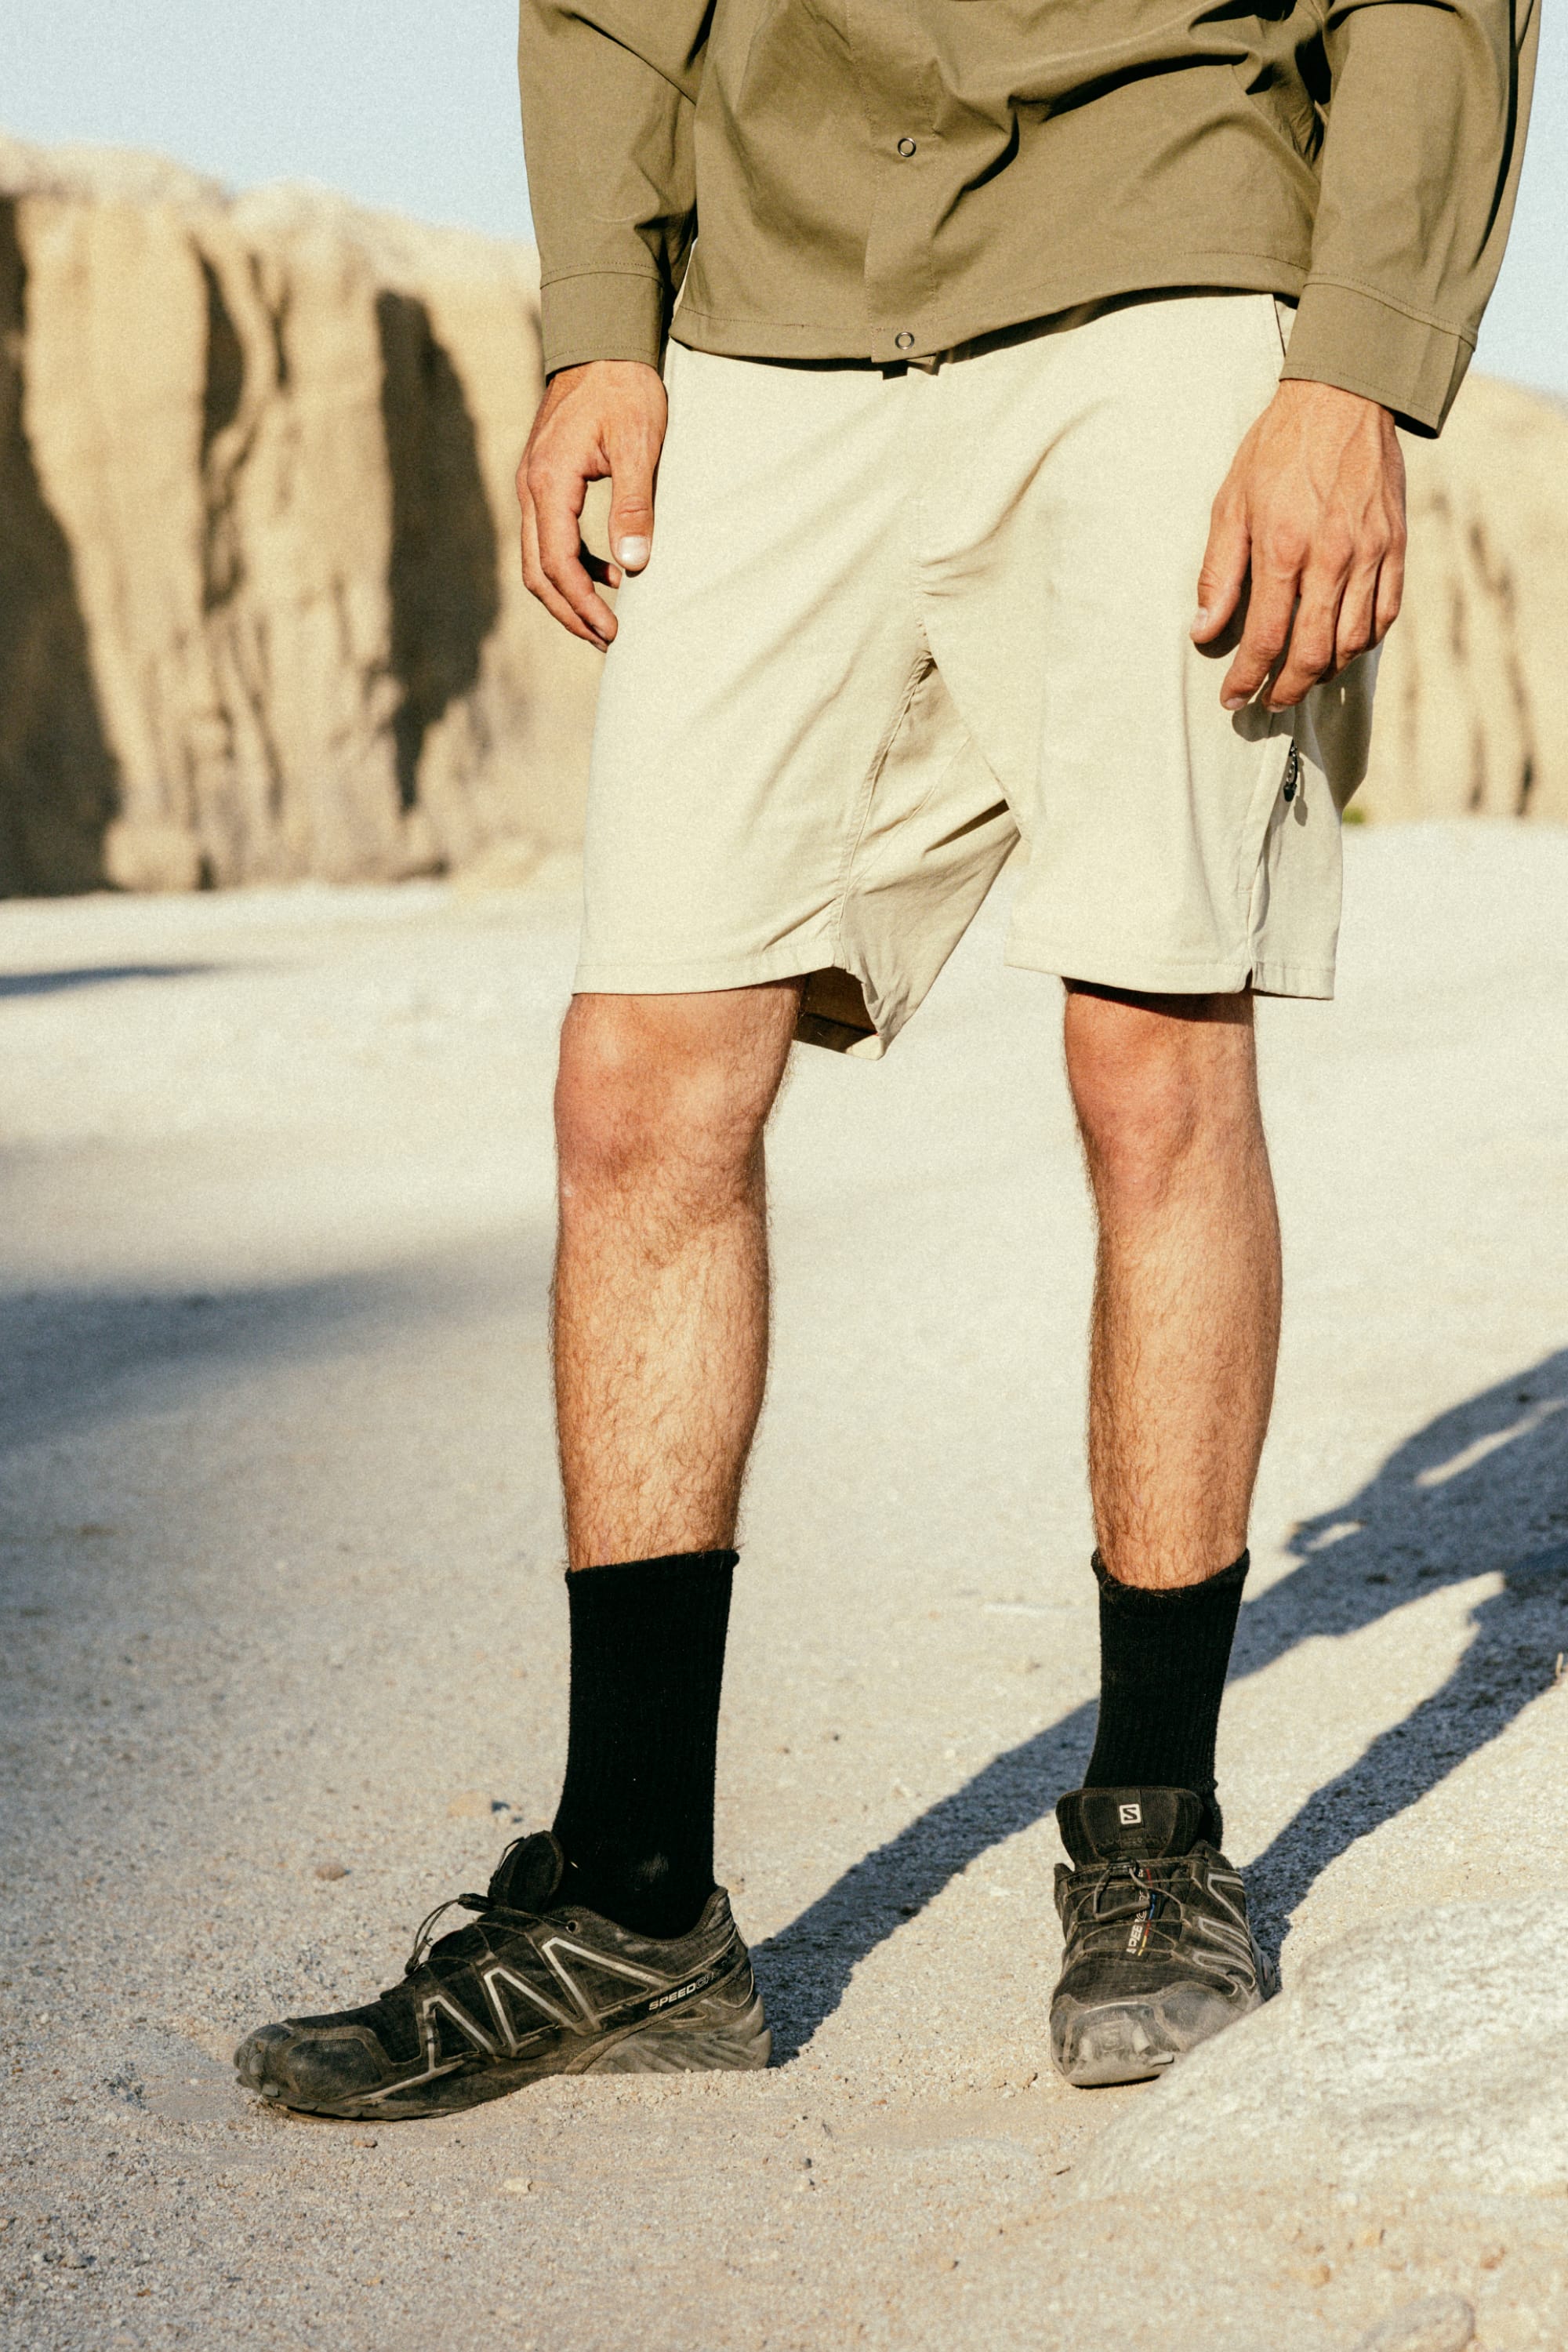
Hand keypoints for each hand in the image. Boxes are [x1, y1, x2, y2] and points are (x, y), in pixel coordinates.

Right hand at [517, 360, 667, 647]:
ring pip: (539, 558)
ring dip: (570, 594)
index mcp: (548, 481)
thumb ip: (633, 504)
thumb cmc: (625, 388)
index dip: (582, 605)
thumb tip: (632, 565)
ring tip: (608, 620)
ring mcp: (534, 484)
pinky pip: (549, 537)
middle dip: (571, 612)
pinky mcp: (545, 481)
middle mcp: (531, 487)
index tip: (612, 632)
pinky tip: (610, 572)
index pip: (556, 563)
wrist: (603, 340)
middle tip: (608, 642)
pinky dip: (575, 565)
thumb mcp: (638, 445)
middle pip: (538, 571)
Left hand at [1192, 380, 1406, 710]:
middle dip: (1288, 689)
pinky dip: (1363, 641)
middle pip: (1313, 653)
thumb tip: (1202, 629)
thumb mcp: (1230, 504)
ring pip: (1352, 641)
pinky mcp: (1395, 545)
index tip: (1233, 699)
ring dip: (1325, 671)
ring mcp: (1369, 553)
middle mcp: (1331, 558)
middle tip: (1270, 702)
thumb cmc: (1277, 449)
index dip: (1247, 679)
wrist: (1343, 397)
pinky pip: (1385, 613)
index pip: (1264, 639)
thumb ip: (1218, 572)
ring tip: (1302, 677)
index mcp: (1283, 550)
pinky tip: (1342, 646)